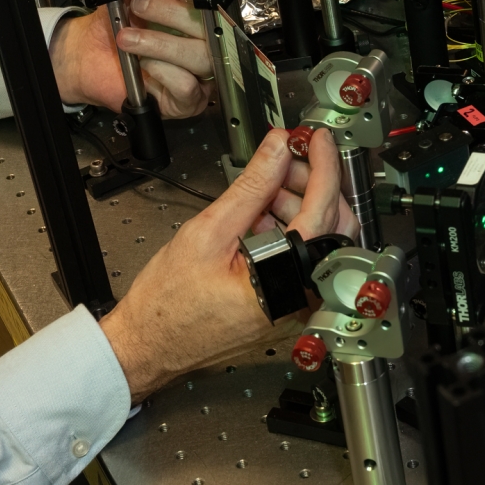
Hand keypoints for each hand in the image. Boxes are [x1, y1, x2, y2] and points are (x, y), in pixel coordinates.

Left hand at [47, 0, 214, 116]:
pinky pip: (187, 86)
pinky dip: (162, 72)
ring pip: (201, 58)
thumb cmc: (117, 17)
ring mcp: (199, 72)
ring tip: (128, 38)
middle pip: (212, 29)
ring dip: (159, 44)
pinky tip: (144, 66)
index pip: (217, 4)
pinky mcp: (187, 100)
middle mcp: (204, 41)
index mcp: (199, 12)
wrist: (88, 49)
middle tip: (138, 7)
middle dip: (171, 14)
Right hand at [99, 126, 345, 399]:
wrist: (151, 345)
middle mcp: (304, 298)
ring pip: (320, 240)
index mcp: (289, 281)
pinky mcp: (291, 307)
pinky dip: (289, 231)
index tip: (315, 139)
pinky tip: (259, 219)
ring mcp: (300, 305)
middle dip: (312, 184)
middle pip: (333, 224)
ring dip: (297, 206)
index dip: (322, 165)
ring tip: (260, 192)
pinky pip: (304, 259)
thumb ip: (251, 187)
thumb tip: (276, 151)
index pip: (323, 208)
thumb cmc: (170, 305)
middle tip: (284, 160)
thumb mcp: (209, 232)